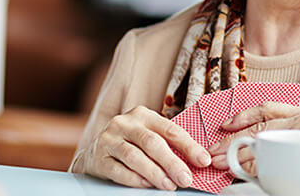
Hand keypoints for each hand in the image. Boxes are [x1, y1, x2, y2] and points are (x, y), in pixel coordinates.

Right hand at [85, 106, 211, 190]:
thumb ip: (169, 144)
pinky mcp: (99, 157)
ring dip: (155, 173)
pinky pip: (119, 170)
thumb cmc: (131, 144)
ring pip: (135, 157)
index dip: (189, 146)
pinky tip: (147, 185)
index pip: (170, 129)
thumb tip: (197, 160)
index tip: (203, 160)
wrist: (96, 152)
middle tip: (186, 178)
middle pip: (152, 143)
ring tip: (169, 185)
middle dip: (172, 163)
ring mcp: (109, 139)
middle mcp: (125, 123)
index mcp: (143, 115)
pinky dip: (135, 179)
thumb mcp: (149, 135)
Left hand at [206, 102, 299, 172]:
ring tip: (223, 164)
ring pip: (262, 147)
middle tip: (215, 153)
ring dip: (237, 158)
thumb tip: (243, 142)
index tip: (225, 125)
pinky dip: (253, 169)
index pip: (267, 108)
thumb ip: (282, 134)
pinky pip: (270, 164)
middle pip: (259, 130)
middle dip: (232, 142)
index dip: (242, 116)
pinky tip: (243, 172)